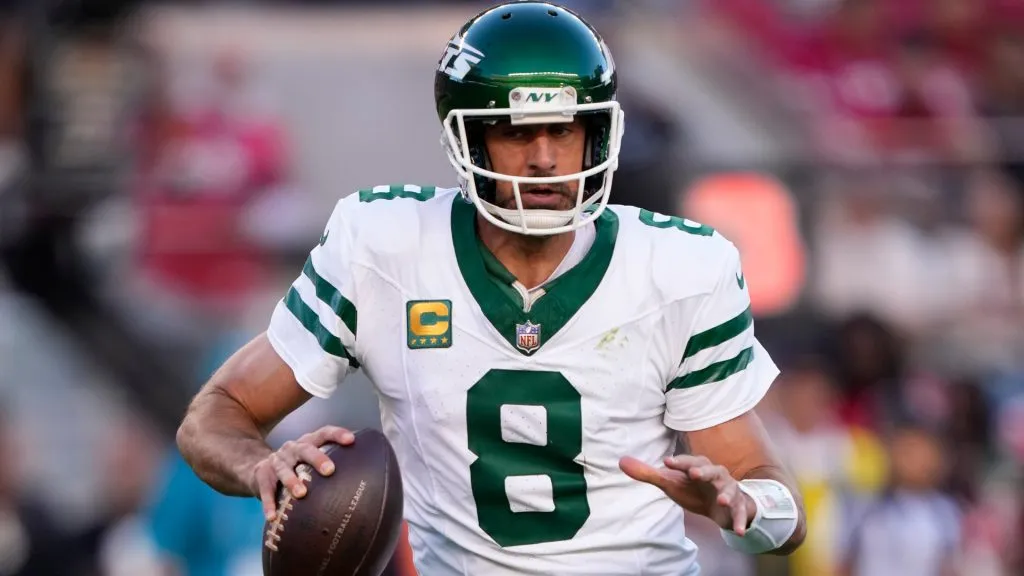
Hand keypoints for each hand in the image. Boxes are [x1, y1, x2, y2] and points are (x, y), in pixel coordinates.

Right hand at [251, 426, 354, 520]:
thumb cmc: (296, 467)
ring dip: (292, 481)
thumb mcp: (310, 461)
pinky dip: (268, 503)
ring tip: (301, 494)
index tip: (352, 440)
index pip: (323, 433)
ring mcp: (276, 461)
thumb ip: (329, 466)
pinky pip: (265, 490)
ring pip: (284, 470)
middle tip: (330, 470)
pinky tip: (272, 516)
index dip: (337, 434)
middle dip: (317, 459)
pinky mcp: (261, 476)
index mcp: (307, 443)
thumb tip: (363, 483)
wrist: (257, 468)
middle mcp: (292, 449)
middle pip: (305, 450)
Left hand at [619, 454, 755, 534]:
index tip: (666, 462)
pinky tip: (739, 532)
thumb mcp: (670, 482)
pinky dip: (741, 521)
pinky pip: (740, 513)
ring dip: (726, 495)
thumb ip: (648, 473)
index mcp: (698, 467)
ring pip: (729, 490)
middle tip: (695, 474)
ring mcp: (728, 490)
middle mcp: (716, 475)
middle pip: (712, 471)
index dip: (679, 462)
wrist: (720, 503)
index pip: (688, 462)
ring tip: (721, 500)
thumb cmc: (692, 488)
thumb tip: (621, 461)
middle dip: (704, 472)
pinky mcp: (737, 506)